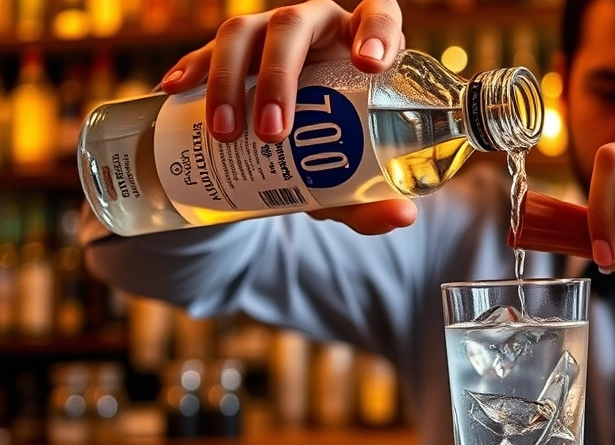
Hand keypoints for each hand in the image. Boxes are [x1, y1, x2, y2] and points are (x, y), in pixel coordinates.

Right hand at [160, 0, 414, 235]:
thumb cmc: (331, 151)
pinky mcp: (231, 49)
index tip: (371, 65)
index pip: (378, 15)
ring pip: (246, 32)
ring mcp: (270, 32)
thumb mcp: (349, 179)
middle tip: (273, 133)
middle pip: (297, 25)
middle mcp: (317, 27)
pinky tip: (174, 91)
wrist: (283, 149)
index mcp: (361, 45)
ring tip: (225, 133)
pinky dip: (192, 67)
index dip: (378, 31)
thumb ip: (372, 198)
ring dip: (231, 79)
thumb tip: (401, 217)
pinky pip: (207, 48)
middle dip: (280, 76)